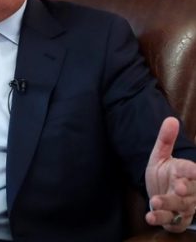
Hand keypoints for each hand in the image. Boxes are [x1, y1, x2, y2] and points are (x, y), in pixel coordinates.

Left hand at [145, 117, 195, 231]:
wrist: (160, 195)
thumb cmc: (164, 174)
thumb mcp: (161, 156)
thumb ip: (165, 140)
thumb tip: (170, 119)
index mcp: (187, 172)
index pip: (192, 171)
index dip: (192, 171)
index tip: (192, 171)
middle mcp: (189, 191)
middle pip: (192, 191)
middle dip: (186, 190)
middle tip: (177, 188)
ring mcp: (183, 206)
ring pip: (180, 207)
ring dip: (168, 204)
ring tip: (154, 201)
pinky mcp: (175, 219)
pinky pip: (170, 221)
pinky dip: (160, 219)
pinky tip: (149, 217)